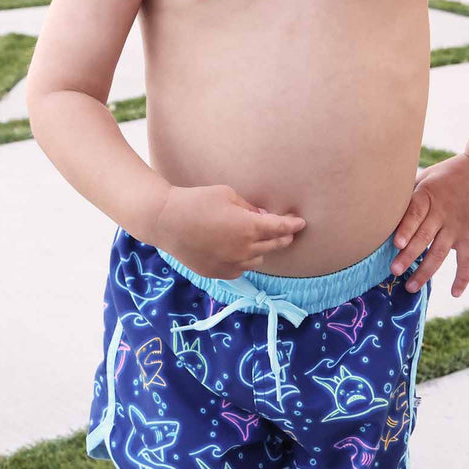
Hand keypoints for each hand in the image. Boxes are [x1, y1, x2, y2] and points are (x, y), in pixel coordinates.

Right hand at [152, 184, 304, 279]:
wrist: (166, 221)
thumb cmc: (197, 201)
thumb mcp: (227, 195)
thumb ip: (249, 208)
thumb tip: (262, 217)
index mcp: (249, 228)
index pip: (280, 228)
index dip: (292, 225)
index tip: (301, 223)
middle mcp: (244, 250)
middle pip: (274, 246)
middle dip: (283, 238)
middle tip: (288, 231)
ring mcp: (231, 264)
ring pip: (258, 260)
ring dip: (262, 249)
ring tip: (257, 239)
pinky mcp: (218, 273)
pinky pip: (239, 268)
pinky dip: (244, 260)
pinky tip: (238, 251)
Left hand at [391, 154, 468, 297]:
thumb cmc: (450, 173)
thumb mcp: (427, 177)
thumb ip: (409, 192)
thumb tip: (384, 204)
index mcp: (427, 196)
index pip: (414, 214)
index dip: (406, 228)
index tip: (397, 243)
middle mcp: (441, 213)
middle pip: (423, 237)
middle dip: (408, 256)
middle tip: (394, 270)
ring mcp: (457, 226)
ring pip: (439, 253)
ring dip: (425, 272)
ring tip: (411, 287)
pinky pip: (467, 261)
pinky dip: (462, 278)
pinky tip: (454, 293)